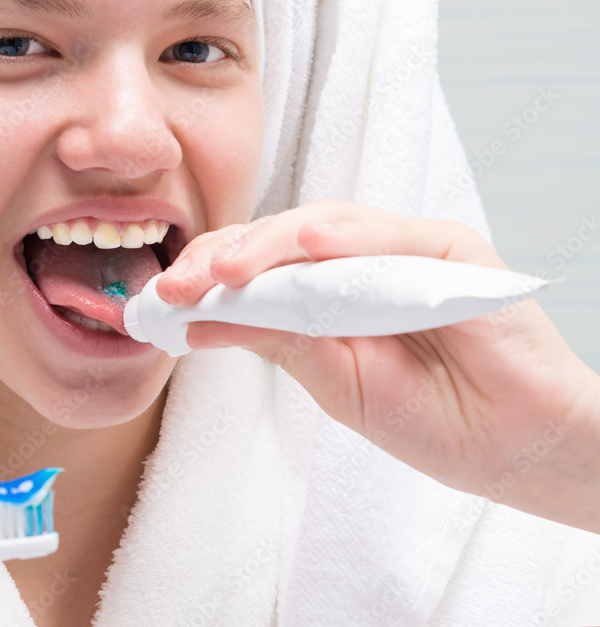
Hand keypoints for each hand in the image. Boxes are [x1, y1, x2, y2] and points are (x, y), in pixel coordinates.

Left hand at [158, 199, 599, 533]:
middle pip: (277, 241)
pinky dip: (348, 240)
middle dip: (222, 260)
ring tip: (224, 272)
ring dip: (268, 247)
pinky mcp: (448, 248)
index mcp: (326, 291)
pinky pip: (389, 235)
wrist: (511, 445)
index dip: (208, 278)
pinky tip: (306, 249)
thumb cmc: (427, 415)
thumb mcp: (330, 381)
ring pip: (321, 229)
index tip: (162, 300)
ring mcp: (400, 250)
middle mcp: (357, 262)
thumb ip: (274, 339)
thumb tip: (198, 322)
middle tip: (178, 285)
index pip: (256, 267)